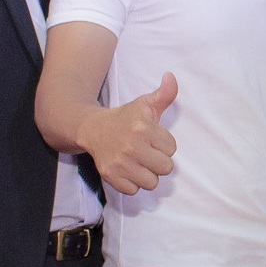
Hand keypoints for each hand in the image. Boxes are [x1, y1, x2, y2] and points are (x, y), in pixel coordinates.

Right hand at [83, 73, 178, 195]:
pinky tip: (128, 170)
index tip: (152, 138)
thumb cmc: (125, 117)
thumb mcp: (145, 104)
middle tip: (147, 152)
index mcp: (143, 128)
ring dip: (147, 174)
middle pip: (165, 168)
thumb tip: (171, 76)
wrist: (93, 129)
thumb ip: (164, 94)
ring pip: (151, 182)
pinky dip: (132, 183)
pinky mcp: (110, 176)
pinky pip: (133, 190)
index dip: (164, 144)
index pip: (172, 148)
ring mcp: (120, 163)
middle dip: (158, 161)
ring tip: (139, 162)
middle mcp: (131, 147)